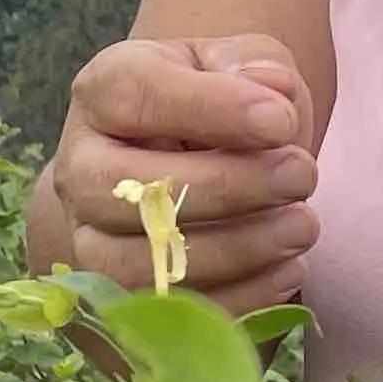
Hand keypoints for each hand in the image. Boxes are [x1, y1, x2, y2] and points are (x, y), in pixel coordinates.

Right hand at [39, 35, 320, 308]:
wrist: (183, 168)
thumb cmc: (215, 108)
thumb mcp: (235, 65)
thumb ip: (253, 66)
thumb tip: (273, 94)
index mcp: (102, 92)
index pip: (132, 95)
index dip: (208, 108)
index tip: (280, 121)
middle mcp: (80, 168)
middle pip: (129, 189)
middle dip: (226, 187)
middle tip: (302, 176)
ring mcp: (90, 240)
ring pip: (140, 264)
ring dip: (233, 250)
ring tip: (302, 228)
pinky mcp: (118, 299)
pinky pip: (166, 316)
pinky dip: (235, 299)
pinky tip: (287, 270)